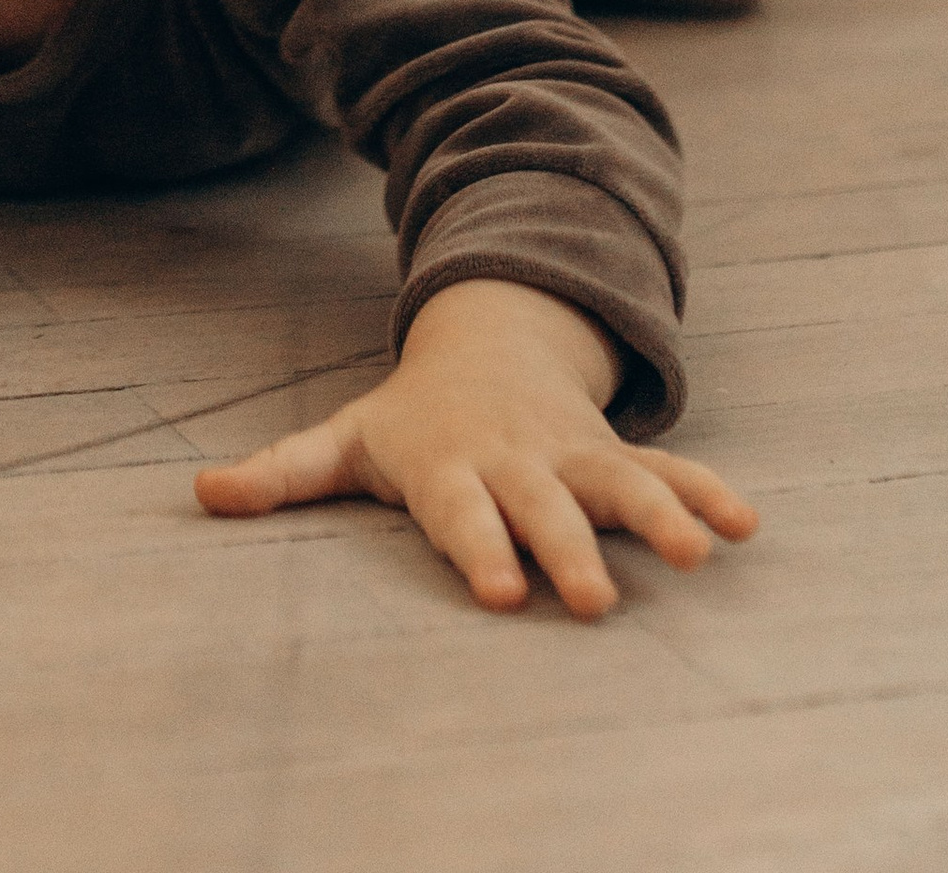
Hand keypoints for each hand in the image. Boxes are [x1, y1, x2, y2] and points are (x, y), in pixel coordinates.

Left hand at [193, 277, 756, 617]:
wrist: (490, 343)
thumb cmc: (412, 419)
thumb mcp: (347, 439)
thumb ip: (282, 472)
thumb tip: (201, 494)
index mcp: (450, 464)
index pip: (461, 510)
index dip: (479, 546)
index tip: (501, 593)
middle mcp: (516, 460)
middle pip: (542, 507)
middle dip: (568, 550)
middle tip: (595, 603)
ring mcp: (570, 453)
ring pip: (618, 483)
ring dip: (659, 515)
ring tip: (701, 555)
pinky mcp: (614, 454)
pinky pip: (667, 470)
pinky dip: (706, 491)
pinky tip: (747, 524)